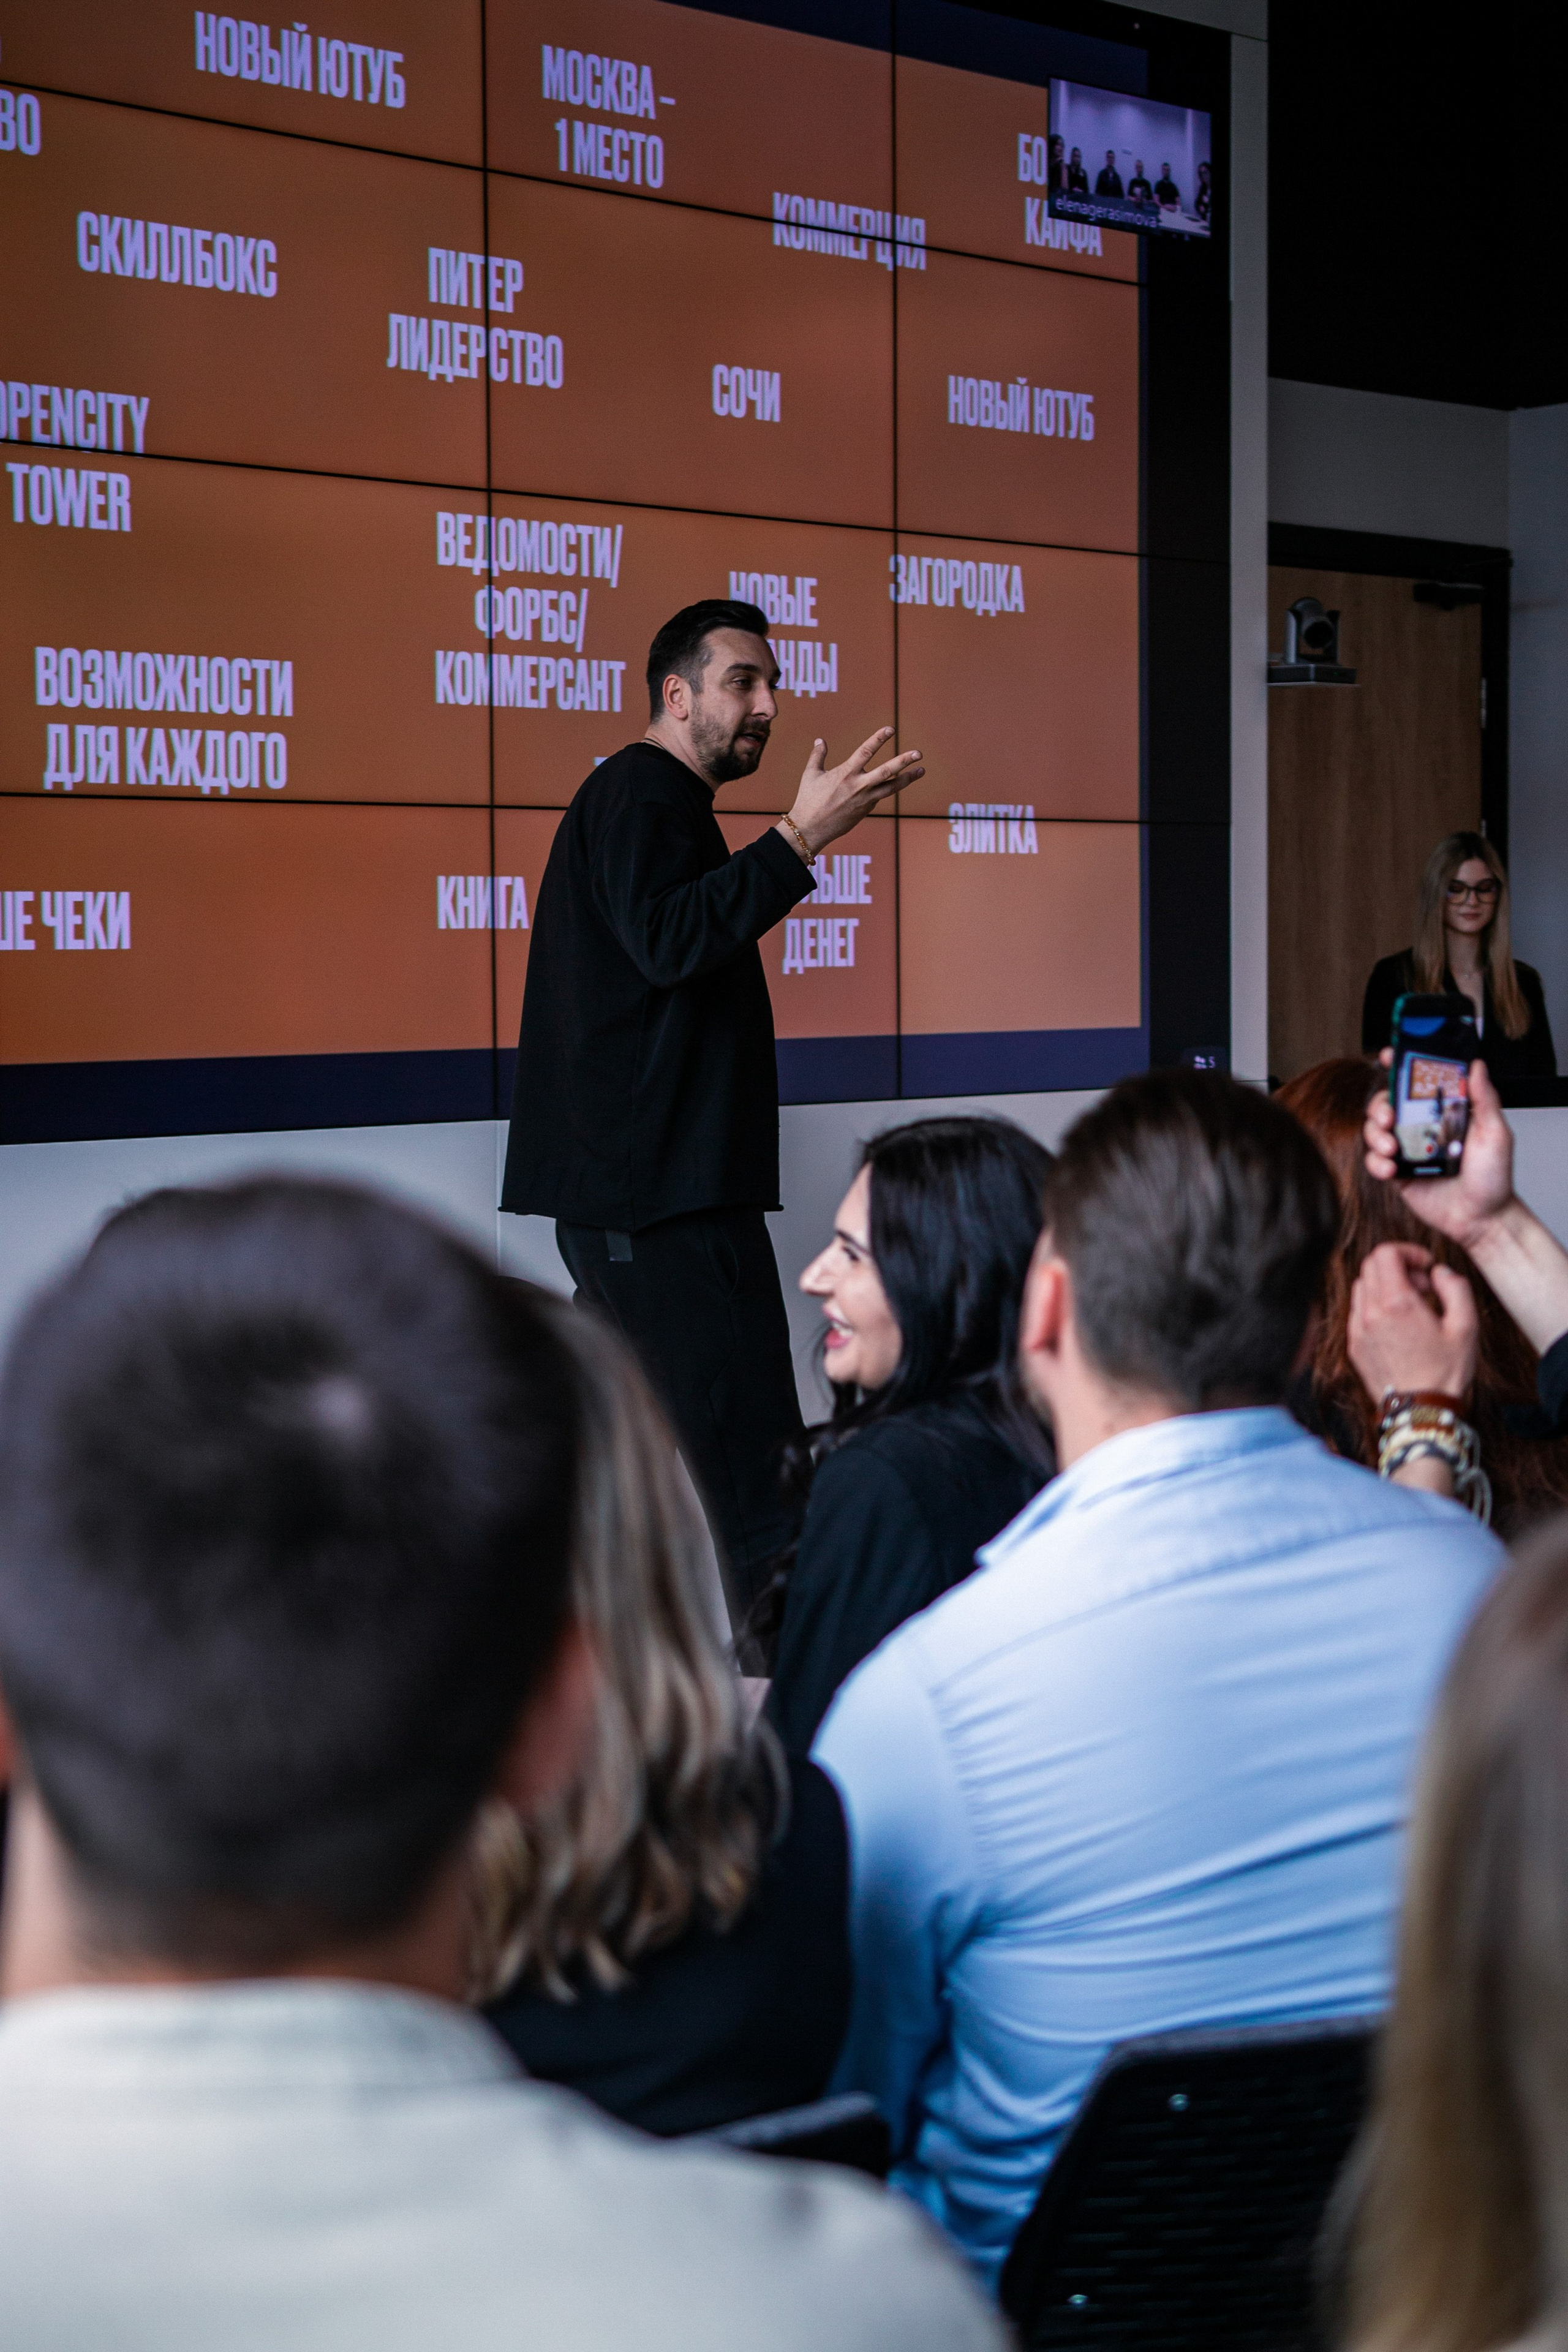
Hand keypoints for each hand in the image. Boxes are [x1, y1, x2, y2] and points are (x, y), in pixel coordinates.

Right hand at [780, 729, 924, 857]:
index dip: (878, 739)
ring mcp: (865, 800)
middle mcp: (858, 786)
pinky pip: (878, 797)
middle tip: (919, 753)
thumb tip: (820, 740)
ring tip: (921, 770)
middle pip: (886, 771)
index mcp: (845, 773)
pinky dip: (884, 790)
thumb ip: (818, 756)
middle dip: (904, 761)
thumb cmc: (808, 800)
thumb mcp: (810, 775)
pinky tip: (887, 785)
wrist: (810, 829)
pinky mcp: (866, 811)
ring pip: (891, 788)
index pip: (865, 751)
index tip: (891, 729)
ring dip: (907, 779)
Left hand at [1347, 1241, 1478, 1403]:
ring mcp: (1357, 1330)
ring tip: (1411, 1306)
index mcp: (1396, 1303)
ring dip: (1384, 1285)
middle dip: (1397, 1266)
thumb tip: (1438, 1271)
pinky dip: (1375, 1306)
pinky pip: (1357, 1311)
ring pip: (1361, 1287)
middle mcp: (1370, 1313)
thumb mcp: (1466, 1326)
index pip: (1385, 1253)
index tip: (1425, 1266)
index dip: (1408, 1251)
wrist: (1421, 1412)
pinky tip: (1397, 1324)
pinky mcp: (1353, 1345)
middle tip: (1422, 1286)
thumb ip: (1455, 1287)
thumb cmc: (1446, 1372)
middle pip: (1370, 1266)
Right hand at [1362, 1052, 1515, 1253]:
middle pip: (1388, 1103)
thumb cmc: (1493, 1178)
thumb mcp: (1495, 1134)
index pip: (1419, 1083)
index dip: (1401, 1067)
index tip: (1389, 1056)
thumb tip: (1476, 1066)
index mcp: (1445, 1112)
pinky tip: (1389, 1170)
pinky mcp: (1398, 1173)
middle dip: (1380, 1106)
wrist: (1481, 1219)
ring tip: (1390, 1147)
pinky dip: (1376, 1162)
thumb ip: (1484, 1099)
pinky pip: (1375, 1160)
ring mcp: (1409, 1150)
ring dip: (1374, 1134)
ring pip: (1375, 1129)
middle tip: (1388, 1117)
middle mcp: (1423, 1128)